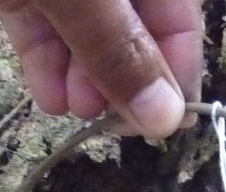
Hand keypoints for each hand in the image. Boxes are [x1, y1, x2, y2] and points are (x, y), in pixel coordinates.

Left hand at [0, 0, 202, 139]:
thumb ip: (119, 49)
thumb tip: (165, 118)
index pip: (181, 29)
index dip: (174, 81)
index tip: (156, 128)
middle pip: (137, 37)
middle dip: (119, 83)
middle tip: (101, 118)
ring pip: (86, 37)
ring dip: (82, 82)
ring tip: (69, 108)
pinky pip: (44, 28)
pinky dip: (46, 62)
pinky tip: (47, 97)